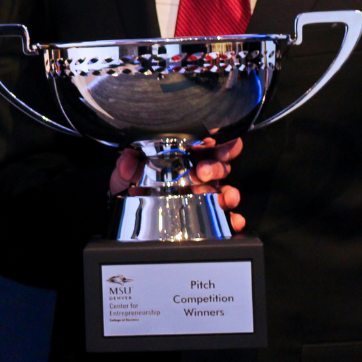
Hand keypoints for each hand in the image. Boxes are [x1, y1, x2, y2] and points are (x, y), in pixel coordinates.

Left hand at [107, 137, 245, 233]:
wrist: (126, 210)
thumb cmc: (131, 183)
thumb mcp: (125, 173)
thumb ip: (125, 166)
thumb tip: (127, 161)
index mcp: (181, 155)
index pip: (205, 144)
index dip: (215, 141)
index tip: (213, 143)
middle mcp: (196, 172)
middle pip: (218, 165)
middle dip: (215, 167)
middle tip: (202, 172)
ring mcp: (202, 192)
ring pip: (224, 188)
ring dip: (229, 192)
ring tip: (226, 198)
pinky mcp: (204, 212)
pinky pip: (223, 214)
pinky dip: (232, 217)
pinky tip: (235, 220)